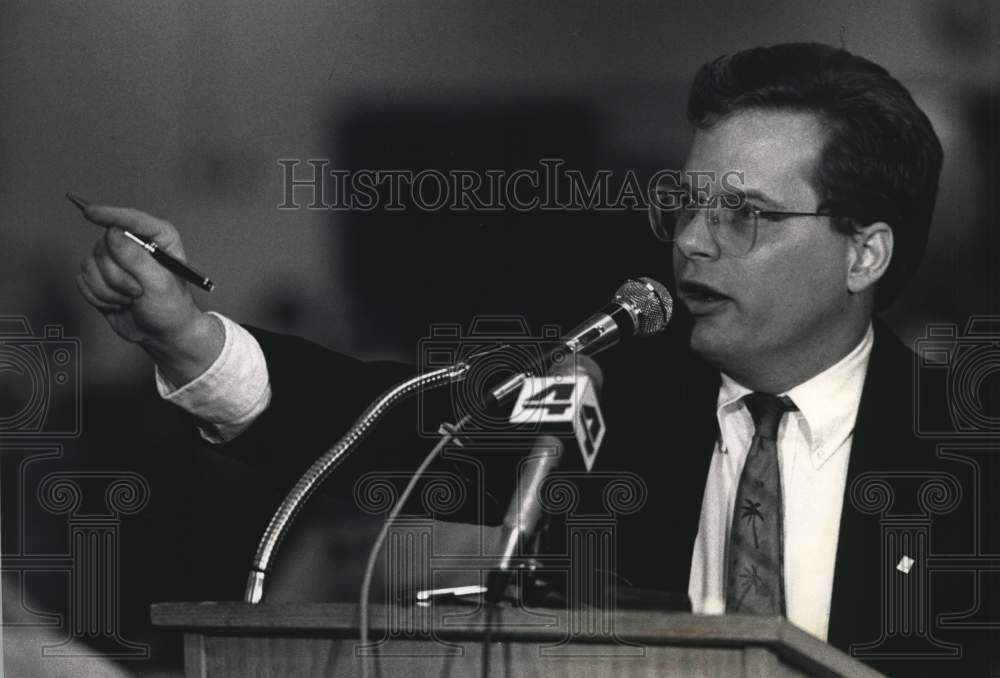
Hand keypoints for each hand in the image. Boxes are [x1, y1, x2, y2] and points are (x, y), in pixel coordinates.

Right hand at [76, 205, 222, 384]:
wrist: (162, 333)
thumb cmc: (171, 307)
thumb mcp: (159, 282)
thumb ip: (136, 258)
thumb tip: (112, 234)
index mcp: (159, 238)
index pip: (131, 219)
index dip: (109, 214)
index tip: (90, 212)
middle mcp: (135, 243)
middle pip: (105, 246)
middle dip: (118, 276)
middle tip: (138, 292)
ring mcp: (115, 259)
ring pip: (91, 264)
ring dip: (109, 289)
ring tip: (131, 299)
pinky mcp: (100, 275)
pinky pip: (83, 278)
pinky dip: (98, 296)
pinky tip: (117, 303)